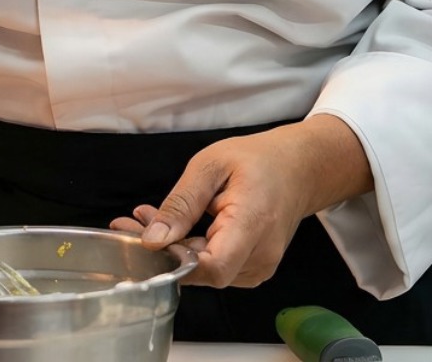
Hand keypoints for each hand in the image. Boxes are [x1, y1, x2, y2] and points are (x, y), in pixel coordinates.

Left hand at [109, 115, 371, 287]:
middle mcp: (261, 255)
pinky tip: (175, 228)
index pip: (214, 267)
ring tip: (150, 218)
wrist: (298, 168)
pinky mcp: (253, 270)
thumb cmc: (258, 160)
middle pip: (204, 272)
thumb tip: (152, 239)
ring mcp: (260, 267)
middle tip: (132, 221)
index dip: (176, 261)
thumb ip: (181, 203)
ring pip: (206, 272)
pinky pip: (216, 268)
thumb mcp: (211, 164)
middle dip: (163, 249)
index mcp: (254, 223)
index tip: (145, 239)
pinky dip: (191, 251)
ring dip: (174, 249)